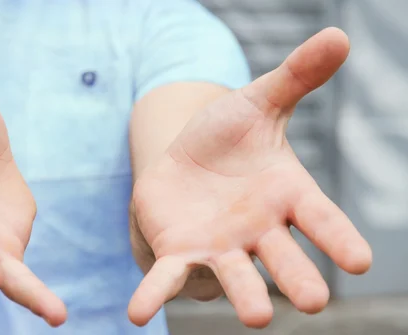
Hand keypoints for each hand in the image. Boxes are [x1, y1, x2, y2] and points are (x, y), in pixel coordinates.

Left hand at [128, 28, 371, 327]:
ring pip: (234, 274)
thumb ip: (297, 77)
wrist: (186, 161)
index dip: (340, 239)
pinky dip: (154, 294)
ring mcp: (219, 247)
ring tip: (254, 316)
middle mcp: (259, 231)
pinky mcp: (178, 252)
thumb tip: (340, 35)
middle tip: (314, 301)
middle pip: (284, 258)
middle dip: (297, 278)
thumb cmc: (229, 138)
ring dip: (244, 295)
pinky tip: (136, 313)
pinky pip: (167, 278)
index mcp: (287, 196)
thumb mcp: (259, 102)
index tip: (361, 261)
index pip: (321, 219)